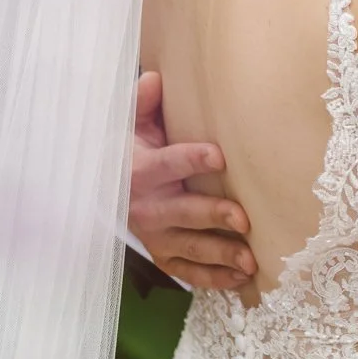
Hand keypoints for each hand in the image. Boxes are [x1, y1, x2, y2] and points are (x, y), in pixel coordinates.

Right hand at [128, 70, 255, 289]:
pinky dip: (212, 279)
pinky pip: (186, 272)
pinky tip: (240, 280)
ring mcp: (155, 236)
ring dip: (219, 255)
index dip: (192, 160)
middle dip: (213, 216)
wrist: (107, 188)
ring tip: (250, 261)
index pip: (167, 164)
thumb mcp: (132, 123)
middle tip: (244, 219)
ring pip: (188, 248)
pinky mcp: (163, 255)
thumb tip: (155, 78)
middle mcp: (145, 207)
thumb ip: (143, 103)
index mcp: (140, 171)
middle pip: (182, 212)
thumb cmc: (131, 149)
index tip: (220, 156)